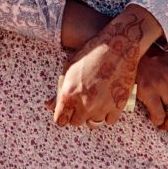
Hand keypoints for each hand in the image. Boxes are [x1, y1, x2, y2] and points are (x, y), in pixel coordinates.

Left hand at [48, 9, 149, 127]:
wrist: (118, 46)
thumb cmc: (91, 53)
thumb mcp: (69, 67)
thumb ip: (59, 90)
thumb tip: (49, 105)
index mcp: (69, 94)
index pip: (60, 120)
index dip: (62, 116)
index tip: (66, 111)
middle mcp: (84, 104)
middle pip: (76, 123)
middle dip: (76, 114)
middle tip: (81, 100)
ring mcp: (102, 107)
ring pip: (93, 123)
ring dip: (92, 114)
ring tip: (94, 99)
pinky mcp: (118, 106)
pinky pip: (109, 120)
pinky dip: (107, 113)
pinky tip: (107, 99)